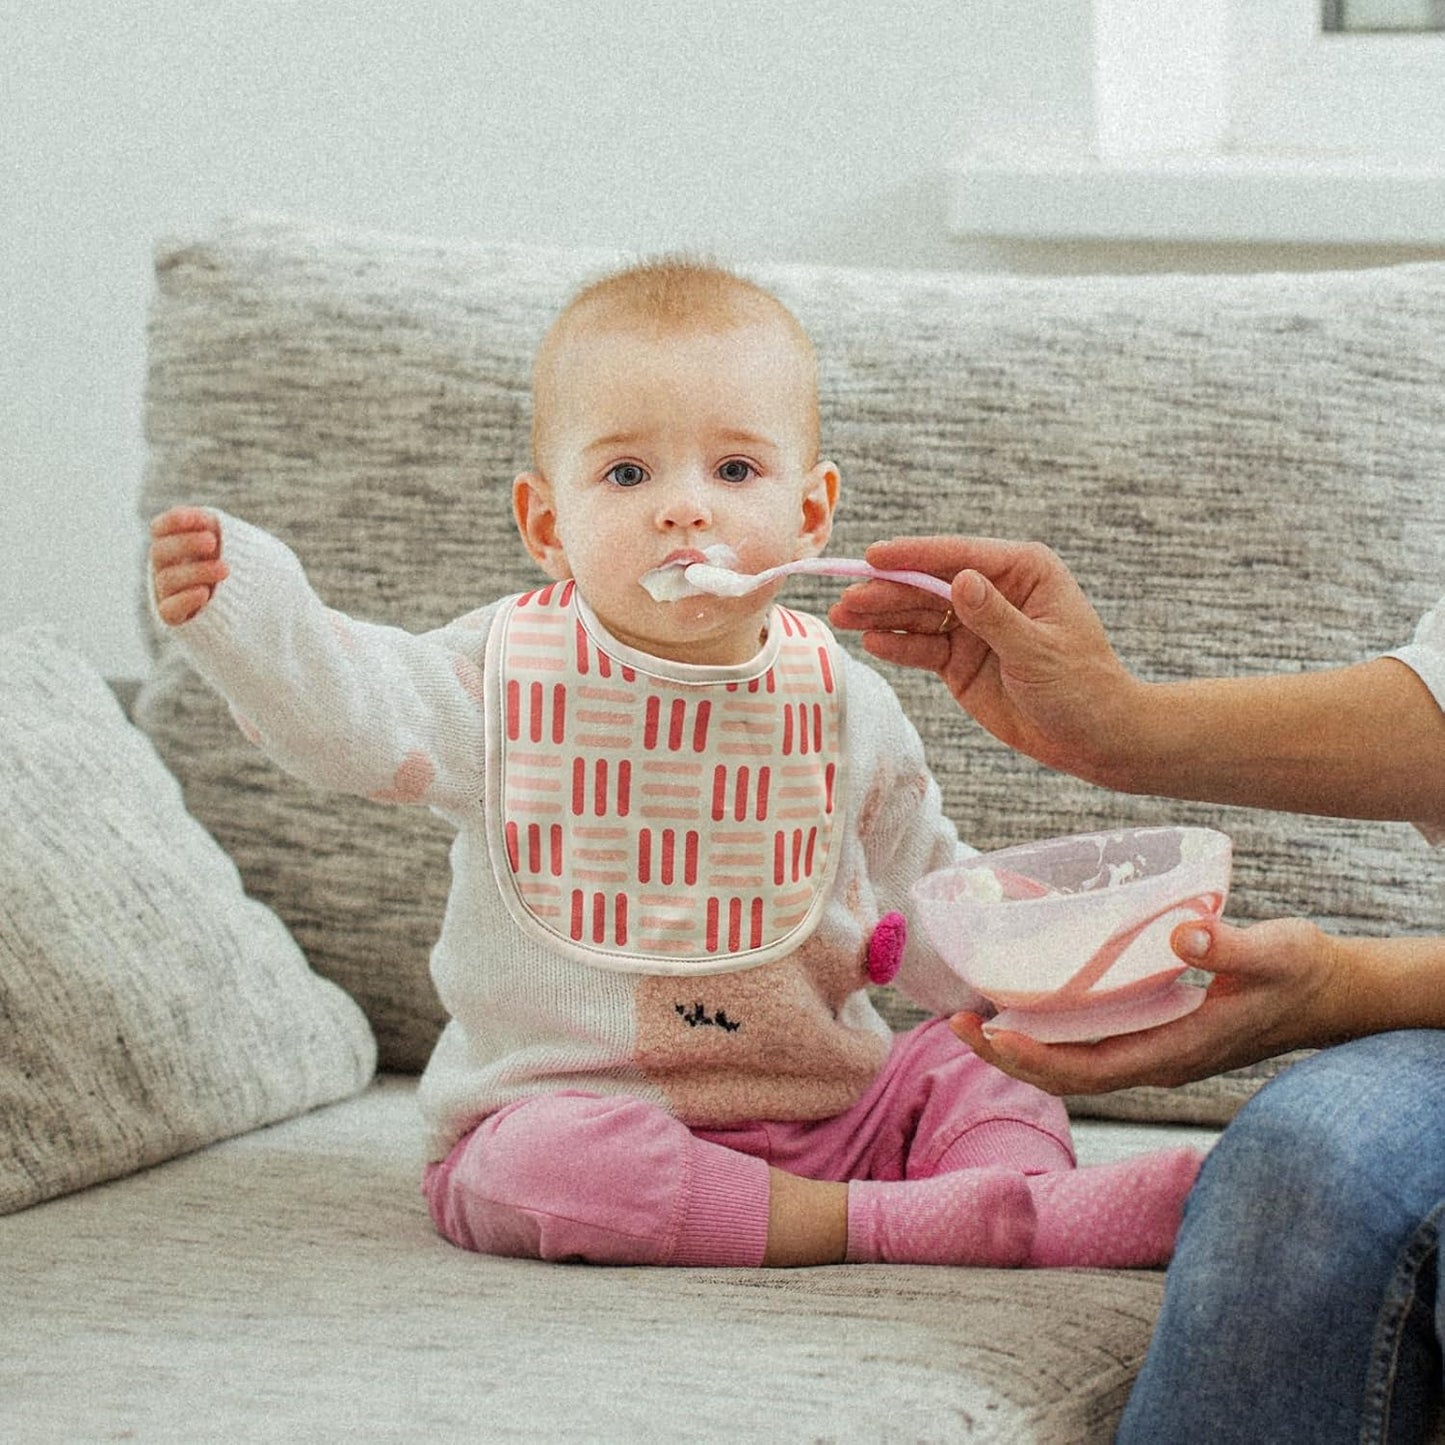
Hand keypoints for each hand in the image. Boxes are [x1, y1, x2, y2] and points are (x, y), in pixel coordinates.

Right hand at [150, 507, 227, 625]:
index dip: (174, 521)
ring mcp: (166, 593)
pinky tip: (204, 593)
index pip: (159, 529)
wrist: (249, 607)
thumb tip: (202, 518)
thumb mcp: (228, 542)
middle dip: (186, 544)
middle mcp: (164, 568)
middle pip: (160, 551)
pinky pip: (169, 610)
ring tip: (225, 569)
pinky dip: (185, 600)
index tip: (202, 519)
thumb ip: (212, 526)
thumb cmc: (237, 568)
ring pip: (167, 579)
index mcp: (173, 546)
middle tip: (212, 542)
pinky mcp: (174, 618)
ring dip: (197, 572)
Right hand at [828, 536, 1141, 787]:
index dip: (913, 556)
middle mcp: (992, 591)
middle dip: (887, 591)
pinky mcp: (959, 660)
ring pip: (918, 614)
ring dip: (882, 616)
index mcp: (1022, 571)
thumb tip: (960, 580)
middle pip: (929, 584)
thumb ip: (996, 617)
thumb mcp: (1040, 650)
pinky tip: (872, 642)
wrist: (1094, 738)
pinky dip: (897, 645)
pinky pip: (922, 648)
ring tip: (843, 617)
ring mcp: (973, 626)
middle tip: (847, 600)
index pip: (959, 557)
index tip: (873, 557)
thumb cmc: (1082, 686)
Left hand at [949, 916, 1347, 1093]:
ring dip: (1023, 1045)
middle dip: (1009, 1055)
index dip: (1036, 1059)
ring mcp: (1156, 1049)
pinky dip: (1051, 1030)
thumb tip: (1181, 932)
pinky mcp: (1157, 1032)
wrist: (1336, 993)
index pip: (1091, 1070)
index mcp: (1177, 1051)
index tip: (991, 1033)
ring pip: (1076, 1063)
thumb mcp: (1273, 952)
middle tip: (955, 1021)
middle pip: (1068, 1076)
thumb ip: (1229, 947)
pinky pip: (1091, 1043)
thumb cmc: (1304, 972)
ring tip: (972, 1015)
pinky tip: (1027, 1001)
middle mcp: (1158, 1059)